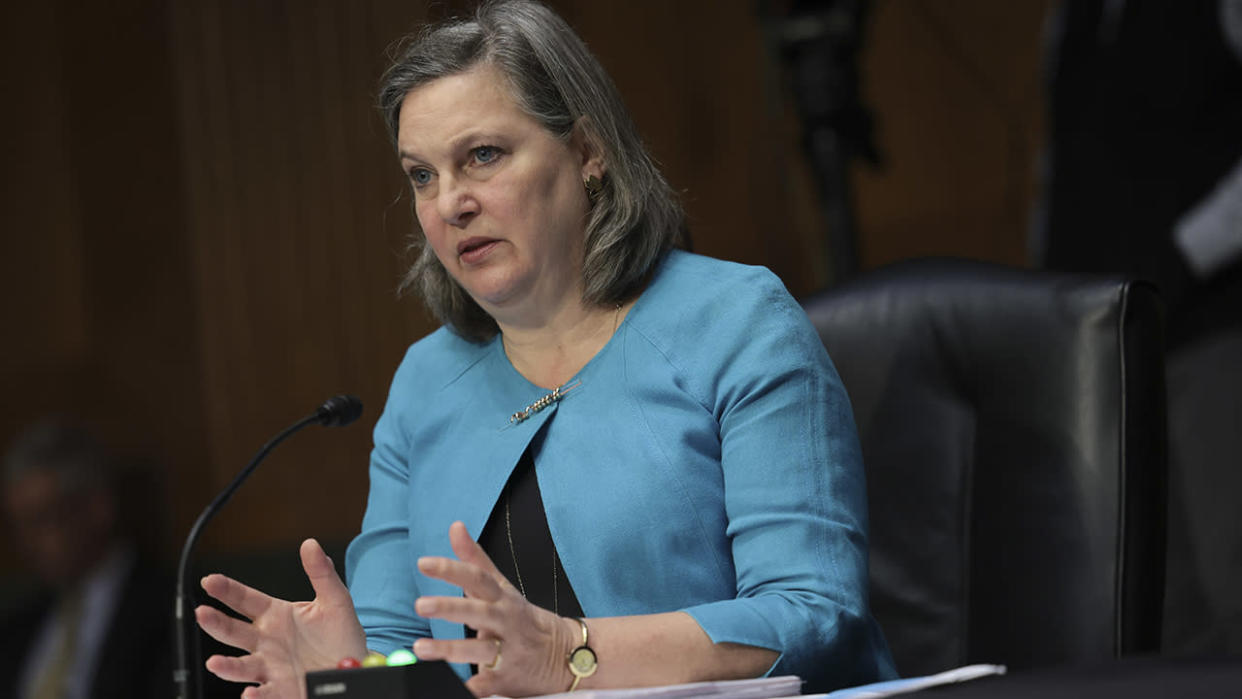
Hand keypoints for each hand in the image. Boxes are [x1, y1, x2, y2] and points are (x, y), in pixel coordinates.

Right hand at [196, 538, 367, 698]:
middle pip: (234, 632)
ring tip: (215, 663)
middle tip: (202, 613)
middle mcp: (267, 641)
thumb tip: (311, 544)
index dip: (227, 590)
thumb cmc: (341, 633)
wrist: (354, 666)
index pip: (245, 600)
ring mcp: (270, 667)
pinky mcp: (281, 689)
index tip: (209, 580)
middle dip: (216, 623)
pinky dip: (255, 696)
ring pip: (241, 666)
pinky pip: (264, 693)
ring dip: (226, 666)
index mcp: (276, 615)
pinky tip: (249, 694)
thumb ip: (322, 574)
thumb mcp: (335, 600)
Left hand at [412, 521, 578, 697]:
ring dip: (450, 649)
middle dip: (450, 608)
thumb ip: (475, 559)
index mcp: (501, 597)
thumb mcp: (502, 586)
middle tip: (420, 605)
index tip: (423, 563)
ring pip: (480, 649)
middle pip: (478, 611)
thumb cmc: (522, 618)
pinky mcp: (508, 677)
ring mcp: (508, 650)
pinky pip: (488, 683)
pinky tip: (457, 686)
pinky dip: (474, 686)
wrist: (566, 653)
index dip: (451, 569)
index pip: (477, 577)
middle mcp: (505, 621)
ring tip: (420, 648)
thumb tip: (455, 526)